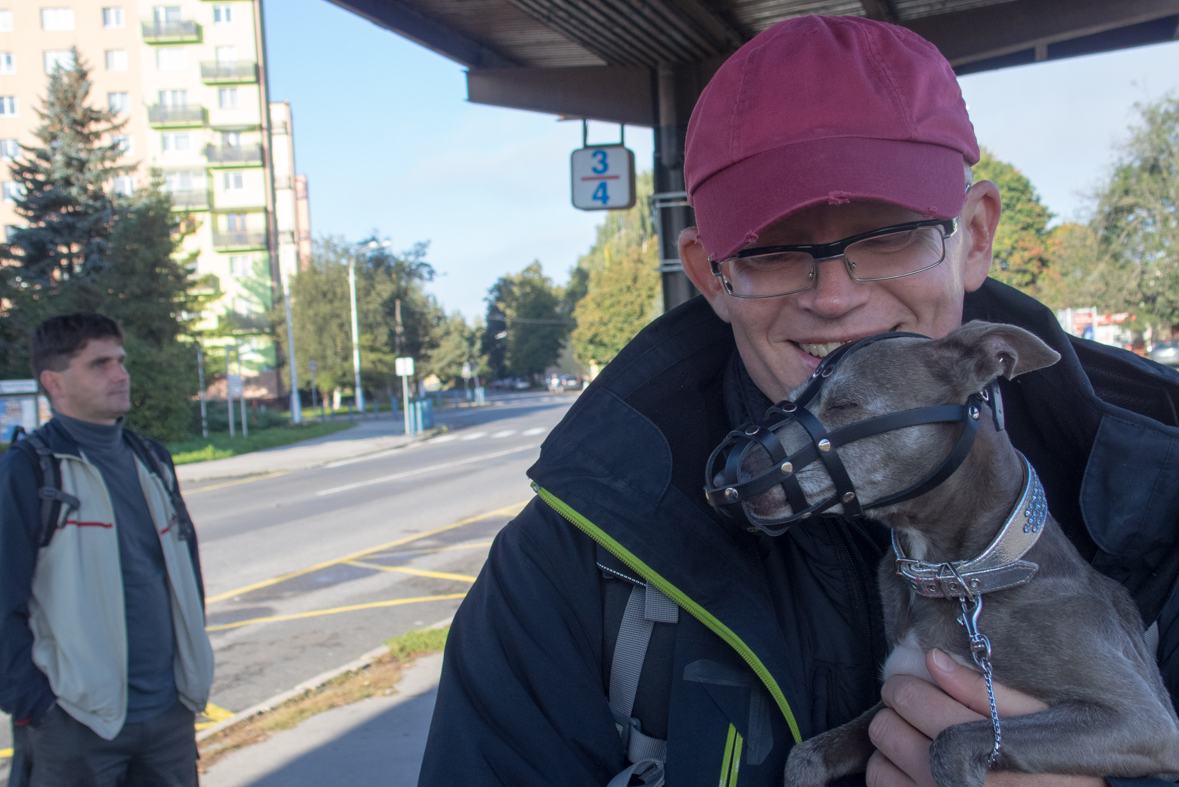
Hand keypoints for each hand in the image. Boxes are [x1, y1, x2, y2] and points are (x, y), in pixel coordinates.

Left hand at [866, 648, 1104, 786]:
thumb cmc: (1061, 771)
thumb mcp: (1043, 725)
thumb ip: (989, 690)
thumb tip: (933, 658)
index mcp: (987, 748)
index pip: (911, 698)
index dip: (905, 684)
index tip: (914, 681)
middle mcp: (958, 782)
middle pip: (886, 727)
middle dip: (897, 713)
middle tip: (914, 709)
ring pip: (878, 760)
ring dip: (892, 746)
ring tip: (918, 740)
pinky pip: (882, 786)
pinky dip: (890, 774)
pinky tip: (916, 770)